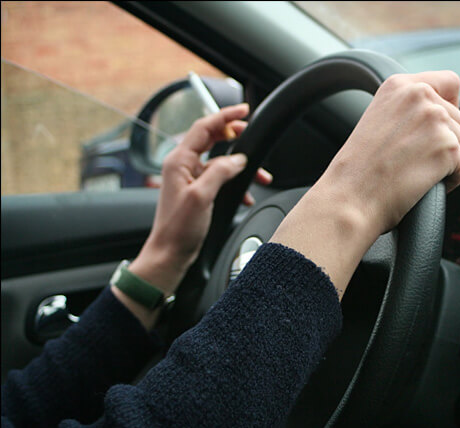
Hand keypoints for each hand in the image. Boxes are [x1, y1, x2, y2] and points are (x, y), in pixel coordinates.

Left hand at [113, 103, 271, 326]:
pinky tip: (245, 195)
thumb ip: (220, 172)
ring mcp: (189, 178)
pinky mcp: (196, 191)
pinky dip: (235, 182)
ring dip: (240, 165)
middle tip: (252, 134)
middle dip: (234, 136)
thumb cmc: (178, 229)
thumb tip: (239, 159)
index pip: (204, 127)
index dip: (225, 116)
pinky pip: (219, 177)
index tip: (244, 111)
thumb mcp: (202, 196)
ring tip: (259, 176)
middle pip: (211, 138)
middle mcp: (183, 165)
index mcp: (179, 160)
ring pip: (219, 160)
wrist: (169, 254)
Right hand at [317, 71, 459, 234]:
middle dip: (447, 144)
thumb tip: (440, 116)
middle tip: (414, 161)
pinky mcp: (447, 146)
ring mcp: (435, 119)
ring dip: (449, 164)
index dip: (450, 108)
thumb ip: (409, 110)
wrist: (350, 198)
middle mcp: (420, 95)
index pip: (449, 82)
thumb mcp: (378, 121)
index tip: (435, 129)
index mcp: (400, 85)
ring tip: (415, 173)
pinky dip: (448, 183)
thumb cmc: (358, 171)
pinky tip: (420, 184)